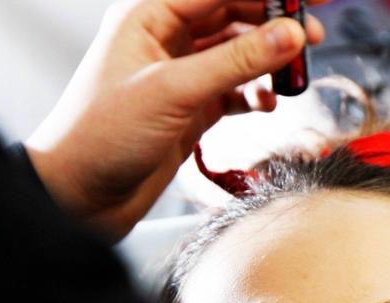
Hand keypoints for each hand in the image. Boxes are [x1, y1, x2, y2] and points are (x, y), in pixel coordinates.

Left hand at [25, 0, 325, 239]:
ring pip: (238, 52)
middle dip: (274, 24)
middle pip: (233, 14)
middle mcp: (164, 39)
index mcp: (147, 16)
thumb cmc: (97, 136)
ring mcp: (179, 74)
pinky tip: (267, 102)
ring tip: (293, 74)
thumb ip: (236, 61)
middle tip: (311, 35)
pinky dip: (256, 93)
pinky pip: (235, 89)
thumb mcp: (173, 91)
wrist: (78, 197)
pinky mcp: (190, 108)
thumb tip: (287, 35)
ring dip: (269, 61)